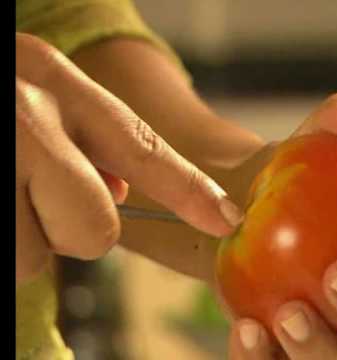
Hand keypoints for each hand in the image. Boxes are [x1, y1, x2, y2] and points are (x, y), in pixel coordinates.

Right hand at [16, 33, 242, 281]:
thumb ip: (88, 142)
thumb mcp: (39, 94)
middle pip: (95, 230)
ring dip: (21, 238)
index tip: (227, 219)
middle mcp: (24, 117)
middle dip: (74, 231)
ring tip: (1, 193)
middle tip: (40, 201)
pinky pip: (1, 259)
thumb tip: (121, 192)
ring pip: (32, 258)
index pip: (146, 148)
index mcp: (57, 83)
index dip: (190, 191)